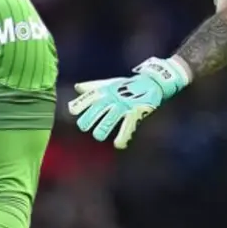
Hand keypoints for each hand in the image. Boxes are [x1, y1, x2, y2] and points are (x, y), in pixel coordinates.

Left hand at [69, 57, 189, 148]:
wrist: (151, 82)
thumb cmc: (127, 85)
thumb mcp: (109, 84)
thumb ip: (92, 87)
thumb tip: (77, 88)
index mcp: (103, 92)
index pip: (85, 100)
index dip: (77, 107)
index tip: (76, 112)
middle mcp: (110, 99)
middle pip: (92, 114)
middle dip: (86, 123)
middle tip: (87, 127)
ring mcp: (122, 107)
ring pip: (106, 124)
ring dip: (100, 132)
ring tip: (100, 135)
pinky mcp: (134, 114)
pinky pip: (125, 130)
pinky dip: (121, 140)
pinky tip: (118, 144)